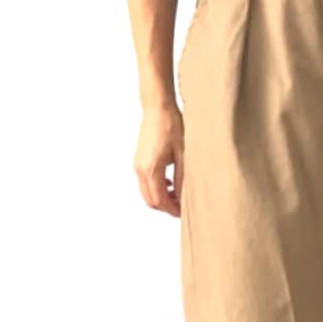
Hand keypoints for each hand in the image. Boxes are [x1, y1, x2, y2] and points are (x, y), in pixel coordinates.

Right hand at [134, 101, 184, 215]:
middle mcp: (140, 169)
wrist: (157, 108)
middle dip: (166, 207)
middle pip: (151, 200)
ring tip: (178, 195)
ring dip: (161, 197)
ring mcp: (137, 164)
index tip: (184, 213)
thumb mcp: (183, 154)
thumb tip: (185, 197)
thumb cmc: (171, 126)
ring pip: (146, 192)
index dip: (172, 210)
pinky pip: (145, 182)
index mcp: (151, 169)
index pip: (160, 200)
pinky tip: (170, 183)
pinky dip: (156, 188)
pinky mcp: (138, 160)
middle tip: (182, 208)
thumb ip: (183, 178)